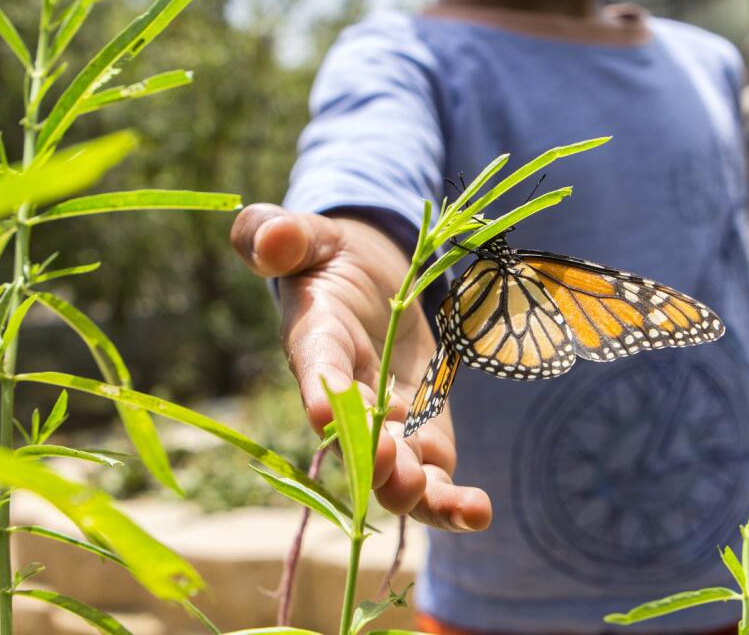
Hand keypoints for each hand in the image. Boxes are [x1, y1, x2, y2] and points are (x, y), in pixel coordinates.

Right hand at [230, 204, 491, 532]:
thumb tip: (270, 237)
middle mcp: (347, 398)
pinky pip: (434, 478)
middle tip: (394, 464)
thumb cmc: (330, 258)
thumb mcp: (310, 237)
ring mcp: (386, 424)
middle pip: (355, 442)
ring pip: (394, 475)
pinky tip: (478, 512)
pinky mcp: (423, 434)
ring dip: (413, 491)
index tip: (322, 412)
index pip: (315, 368)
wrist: (366, 279)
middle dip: (372, 459)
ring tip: (440, 497)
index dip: (320, 390)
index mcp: (316, 344)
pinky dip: (453, 503)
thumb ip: (280, 235)